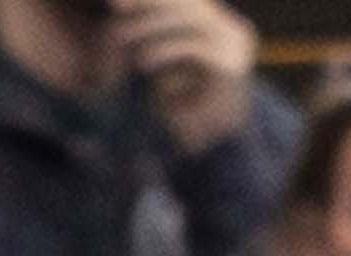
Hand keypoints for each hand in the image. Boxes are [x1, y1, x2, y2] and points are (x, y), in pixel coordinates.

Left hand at [109, 0, 256, 143]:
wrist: (215, 147)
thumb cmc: (185, 108)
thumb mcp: (165, 67)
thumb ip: (153, 40)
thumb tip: (118, 20)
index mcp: (220, 25)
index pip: (185, 0)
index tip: (116, 1)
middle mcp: (232, 31)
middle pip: (188, 3)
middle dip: (149, 3)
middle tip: (117, 5)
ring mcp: (234, 47)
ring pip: (190, 20)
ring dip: (151, 26)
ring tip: (120, 36)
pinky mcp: (230, 68)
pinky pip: (194, 49)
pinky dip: (165, 51)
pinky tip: (142, 60)